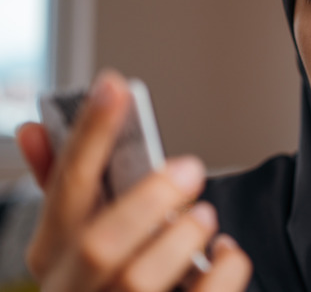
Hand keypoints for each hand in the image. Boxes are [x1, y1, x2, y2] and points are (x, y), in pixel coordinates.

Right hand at [15, 70, 250, 290]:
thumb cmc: (108, 277)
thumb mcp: (76, 238)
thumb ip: (65, 187)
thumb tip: (35, 129)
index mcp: (53, 256)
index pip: (64, 188)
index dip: (90, 136)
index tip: (115, 87)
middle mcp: (75, 290)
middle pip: (99, 243)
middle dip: (148, 198)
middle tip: (190, 168)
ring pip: (140, 278)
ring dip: (182, 236)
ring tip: (204, 216)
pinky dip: (224, 268)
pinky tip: (226, 252)